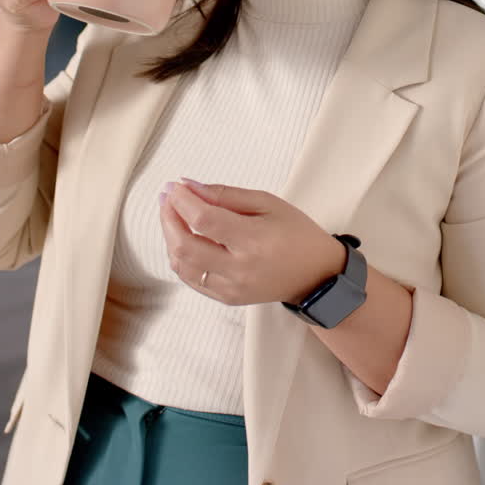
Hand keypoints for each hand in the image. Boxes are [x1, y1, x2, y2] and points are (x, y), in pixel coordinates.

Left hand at [158, 178, 346, 305]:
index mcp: (253, 241)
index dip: (182, 201)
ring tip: (173, 215)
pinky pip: (190, 279)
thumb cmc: (296, 232)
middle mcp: (239, 269)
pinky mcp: (227, 298)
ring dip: (170, 237)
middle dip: (168, 218)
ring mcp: (231, 288)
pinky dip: (180, 257)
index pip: (203, 220)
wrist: (317, 275)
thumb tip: (188, 186)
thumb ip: (225, 194)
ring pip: (182, 265)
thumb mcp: (267, 202)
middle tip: (167, 197)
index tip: (174, 186)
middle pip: (184, 246)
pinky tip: (183, 237)